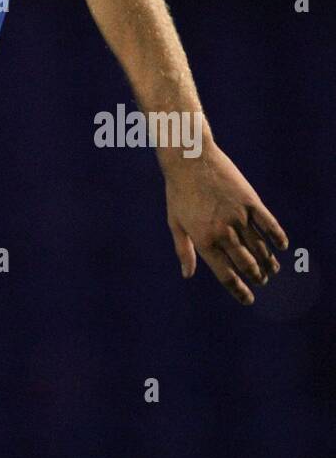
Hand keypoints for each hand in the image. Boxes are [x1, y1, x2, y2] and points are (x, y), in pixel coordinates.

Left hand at [164, 143, 287, 304]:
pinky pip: (269, 225)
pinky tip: (282, 247)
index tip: (249, 299)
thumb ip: (184, 250)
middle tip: (261, 281)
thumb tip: (187, 275)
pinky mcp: (250, 201)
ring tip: (272, 270)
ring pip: (260, 248)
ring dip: (268, 263)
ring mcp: (238, 216)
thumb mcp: (175, 221)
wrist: (190, 158)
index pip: (226, 275)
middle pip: (247, 265)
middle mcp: (223, 232)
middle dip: (256, 277)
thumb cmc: (179, 190)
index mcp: (204, 240)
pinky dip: (278, 238)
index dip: (239, 290)